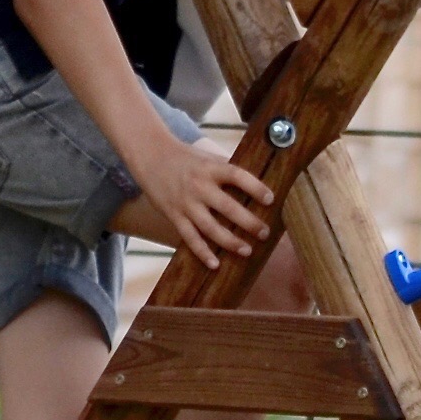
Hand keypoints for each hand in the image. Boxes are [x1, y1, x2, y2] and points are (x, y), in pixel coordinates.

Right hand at [135, 130, 281, 270]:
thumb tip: (256, 183)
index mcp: (211, 168)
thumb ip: (227, 170)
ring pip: (210, 227)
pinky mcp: (174, 215)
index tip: (270, 199)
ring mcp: (186, 203)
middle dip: (249, 222)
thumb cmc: (185, 157)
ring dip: (230, 241)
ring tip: (247, 251)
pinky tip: (215, 264)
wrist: (150, 155)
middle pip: (228, 207)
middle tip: (265, 233)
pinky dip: (202, 252)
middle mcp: (199, 186)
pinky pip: (189, 237)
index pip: (237, 176)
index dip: (255, 187)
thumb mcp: (207, 157)